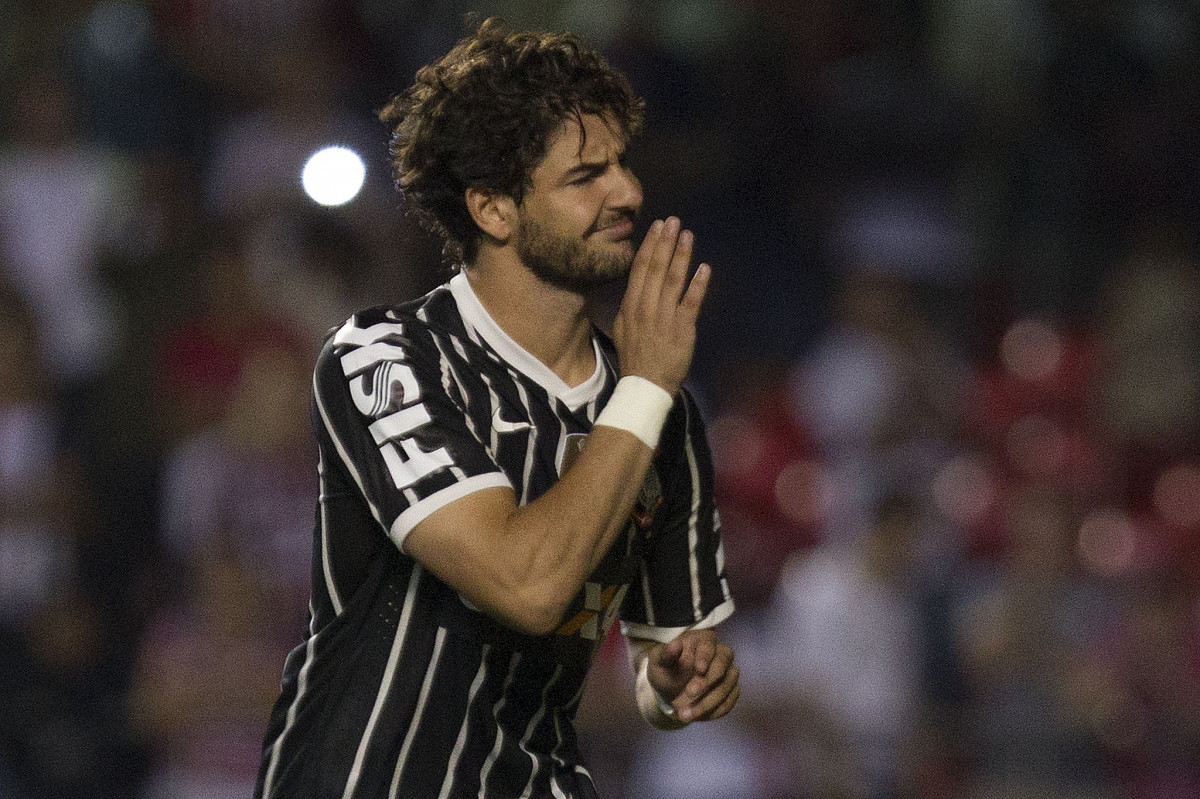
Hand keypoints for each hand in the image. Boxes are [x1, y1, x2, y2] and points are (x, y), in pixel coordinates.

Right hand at [613, 217, 710, 395]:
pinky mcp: (683, 330)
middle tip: (673, 221)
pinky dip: (698, 285)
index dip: (650, 245)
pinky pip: (691, 303)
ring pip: (673, 281)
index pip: (641, 269)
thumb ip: (631, 304)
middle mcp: (646, 308)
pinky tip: (705, 268)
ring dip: (681, 256)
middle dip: (665, 242)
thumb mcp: (623, 327)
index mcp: (631, 305)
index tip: (657, 226)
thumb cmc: (636, 357)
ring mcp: (665, 318)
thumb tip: (637, 285)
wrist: (645, 385)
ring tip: (688, 235)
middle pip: (656, 269)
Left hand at [645, 629, 739, 722]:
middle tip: (688, 694)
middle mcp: (721, 654)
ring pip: (726, 687)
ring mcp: (729, 673)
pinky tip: (696, 716)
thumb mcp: (659, 661)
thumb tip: (674, 645)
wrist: (672, 688)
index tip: (699, 669)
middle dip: (705, 683)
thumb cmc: (666, 669)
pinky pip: (728, 703)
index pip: (709, 646)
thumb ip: (666, 654)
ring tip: (684, 714)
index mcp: (703, 640)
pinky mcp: (732, 691)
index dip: (705, 657)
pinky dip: (713, 712)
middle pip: (721, 667)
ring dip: (706, 703)